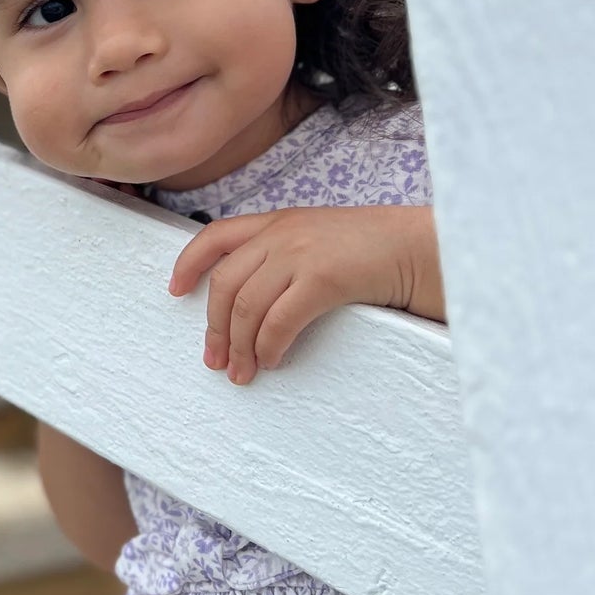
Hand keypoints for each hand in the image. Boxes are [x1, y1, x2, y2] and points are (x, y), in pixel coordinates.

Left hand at [168, 205, 445, 384]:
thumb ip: (286, 255)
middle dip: (213, 327)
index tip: (175, 291)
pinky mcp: (322, 278)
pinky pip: (279, 321)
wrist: (419, 247)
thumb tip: (254, 302)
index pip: (215, 236)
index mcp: (278, 221)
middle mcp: (282, 233)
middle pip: (225, 283)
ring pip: (246, 307)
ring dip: (239, 347)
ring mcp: (300, 253)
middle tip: (214, 361)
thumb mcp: (321, 239)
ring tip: (242, 373)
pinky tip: (272, 362)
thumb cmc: (375, 251)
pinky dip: (268, 347)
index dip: (189, 264)